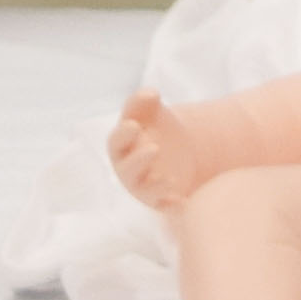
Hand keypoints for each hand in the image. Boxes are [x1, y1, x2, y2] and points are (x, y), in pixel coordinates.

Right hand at [108, 90, 213, 210]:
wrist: (177, 149)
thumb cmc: (155, 128)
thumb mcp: (149, 111)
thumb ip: (143, 101)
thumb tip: (151, 92)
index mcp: (122, 145)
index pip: (117, 141)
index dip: (123, 135)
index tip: (135, 125)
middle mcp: (129, 169)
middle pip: (128, 169)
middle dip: (139, 161)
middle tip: (155, 148)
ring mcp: (144, 187)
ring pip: (145, 191)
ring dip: (155, 186)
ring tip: (168, 178)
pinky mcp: (162, 200)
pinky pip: (165, 207)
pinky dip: (172, 206)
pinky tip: (183, 201)